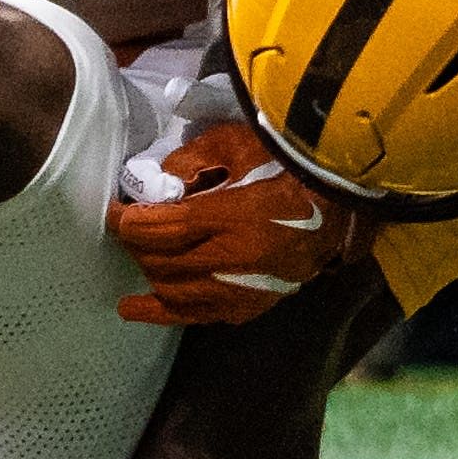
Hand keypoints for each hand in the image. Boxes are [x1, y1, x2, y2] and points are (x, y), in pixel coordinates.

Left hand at [108, 122, 374, 325]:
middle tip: (130, 225)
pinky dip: (164, 311)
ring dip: (149, 273)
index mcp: (233, 216)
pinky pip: (199, 316)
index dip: (127, 221)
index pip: (160, 228)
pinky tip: (135, 308)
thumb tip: (157, 182)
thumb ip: (193, 159)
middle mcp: (236, 261)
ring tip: (139, 256)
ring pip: (174, 293)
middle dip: (136, 244)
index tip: (114, 210)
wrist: (343, 201)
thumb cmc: (291, 163)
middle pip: (162, 262)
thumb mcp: (240, 142)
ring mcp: (245, 290)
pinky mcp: (253, 306)